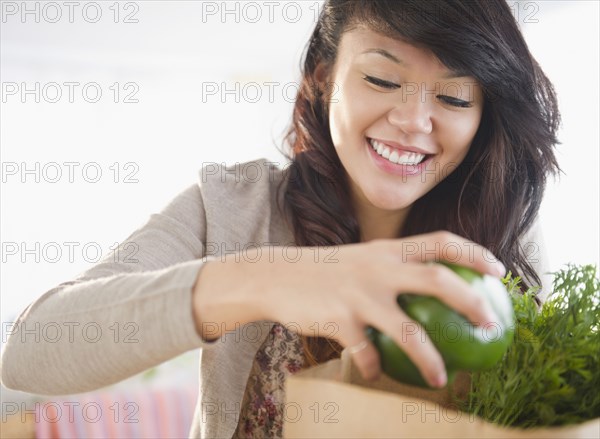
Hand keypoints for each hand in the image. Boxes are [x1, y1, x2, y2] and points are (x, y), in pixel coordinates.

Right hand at [193, 231, 504, 387]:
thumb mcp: (361, 258)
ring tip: (442, 378)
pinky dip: (374, 368)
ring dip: (430, 359)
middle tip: (491, 324)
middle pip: (438, 281)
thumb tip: (426, 285)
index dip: (474, 253)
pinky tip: (375, 373)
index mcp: (387, 250)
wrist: (275, 276)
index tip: (498, 269)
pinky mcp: (339, 320)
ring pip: (408, 330)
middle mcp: (378, 269)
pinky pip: (366, 354)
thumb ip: (392, 266)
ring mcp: (359, 295)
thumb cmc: (325, 270)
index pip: (441, 242)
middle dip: (471, 303)